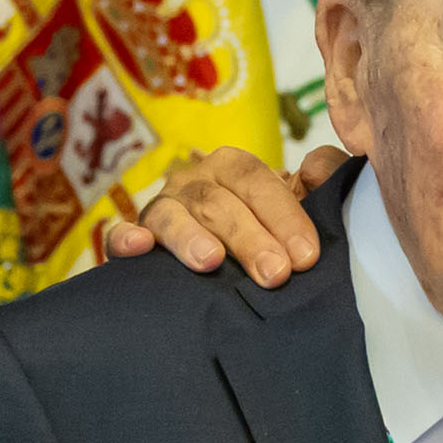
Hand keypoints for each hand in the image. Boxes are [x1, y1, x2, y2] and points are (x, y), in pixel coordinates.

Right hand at [94, 142, 342, 286]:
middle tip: (275, 274)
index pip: (256, 181)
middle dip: (249, 238)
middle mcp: (194, 182)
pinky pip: (121, 235)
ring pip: (172, 216)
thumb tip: (317, 168)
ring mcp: (161, 210)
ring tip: (211, 263)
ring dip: (190, 237)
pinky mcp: (132, 240)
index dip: (283, 215)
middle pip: (217, 201)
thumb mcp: (299, 207)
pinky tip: (139, 247)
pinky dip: (126, 239)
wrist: (223, 268)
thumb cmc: (267, 233)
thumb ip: (322, 183)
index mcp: (232, 169)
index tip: (306, 256)